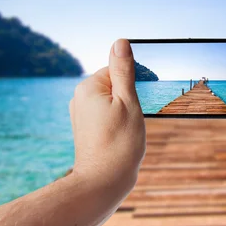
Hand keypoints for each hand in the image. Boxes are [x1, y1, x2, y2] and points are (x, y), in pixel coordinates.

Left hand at [69, 39, 145, 204]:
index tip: (145, 96)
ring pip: (111, 100)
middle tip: (136, 117)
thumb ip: (124, 71)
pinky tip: (123, 136)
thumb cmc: (120, 143)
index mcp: (89, 87)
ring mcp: (81, 114)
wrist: (103, 182)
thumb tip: (120, 42)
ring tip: (128, 130)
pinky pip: (106, 114)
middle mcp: (80, 98)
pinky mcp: (85, 128)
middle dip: (129, 95)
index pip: (117, 68)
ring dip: (125, 109)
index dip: (136, 80)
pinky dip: (118, 120)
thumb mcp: (128, 101)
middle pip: (113, 84)